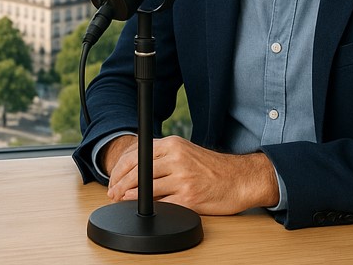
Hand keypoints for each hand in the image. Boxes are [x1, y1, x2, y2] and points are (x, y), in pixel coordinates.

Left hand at [105, 135, 279, 214]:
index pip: (136, 155)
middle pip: (137, 172)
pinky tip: (139, 208)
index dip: (119, 169)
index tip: (113, 179)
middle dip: (120, 184)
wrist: (240, 179)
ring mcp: (182, 179)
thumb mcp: (186, 152)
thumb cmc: (213, 168)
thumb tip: (136, 171)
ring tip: (121, 200)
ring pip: (146, 188)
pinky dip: (146, 206)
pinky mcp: (189, 198)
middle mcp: (176, 159)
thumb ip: (163, 157)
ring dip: (129, 196)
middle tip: (112, 193)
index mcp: (173, 145)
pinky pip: (161, 203)